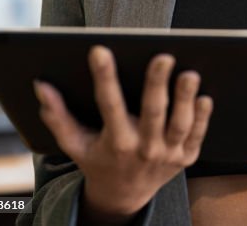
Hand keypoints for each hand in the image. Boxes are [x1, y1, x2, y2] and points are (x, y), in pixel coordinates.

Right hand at [34, 46, 212, 222]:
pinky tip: (205, 97)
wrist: (124, 196)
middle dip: (157, 85)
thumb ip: (57, 116)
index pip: (108, 105)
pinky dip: (202, 118)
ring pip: (179, 124)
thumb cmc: (98, 161)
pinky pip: (197, 135)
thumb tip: (41, 86)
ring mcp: (167, 154)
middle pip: (152, 113)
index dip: (103, 77)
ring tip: (190, 74)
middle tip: (163, 57)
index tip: (99, 51)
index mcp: (114, 142)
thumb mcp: (75, 144)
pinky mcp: (186, 157)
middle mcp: (142, 149)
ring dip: (185, 100)